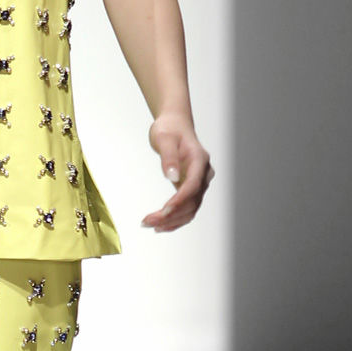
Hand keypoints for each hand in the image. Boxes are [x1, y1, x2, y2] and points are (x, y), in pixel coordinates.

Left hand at [142, 112, 213, 230]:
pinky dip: (175, 219)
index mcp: (200, 160)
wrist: (175, 125)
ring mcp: (200, 183)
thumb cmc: (169, 129)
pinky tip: (160, 225)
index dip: (180, 200)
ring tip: (150, 224)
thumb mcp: (164, 137)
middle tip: (147, 222)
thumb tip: (172, 176)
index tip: (164, 210)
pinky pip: (187, 208)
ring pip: (191, 209)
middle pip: (192, 202)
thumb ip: (168, 156)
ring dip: (172, 221)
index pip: (193, 185)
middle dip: (171, 215)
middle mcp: (204, 174)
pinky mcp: (192, 189)